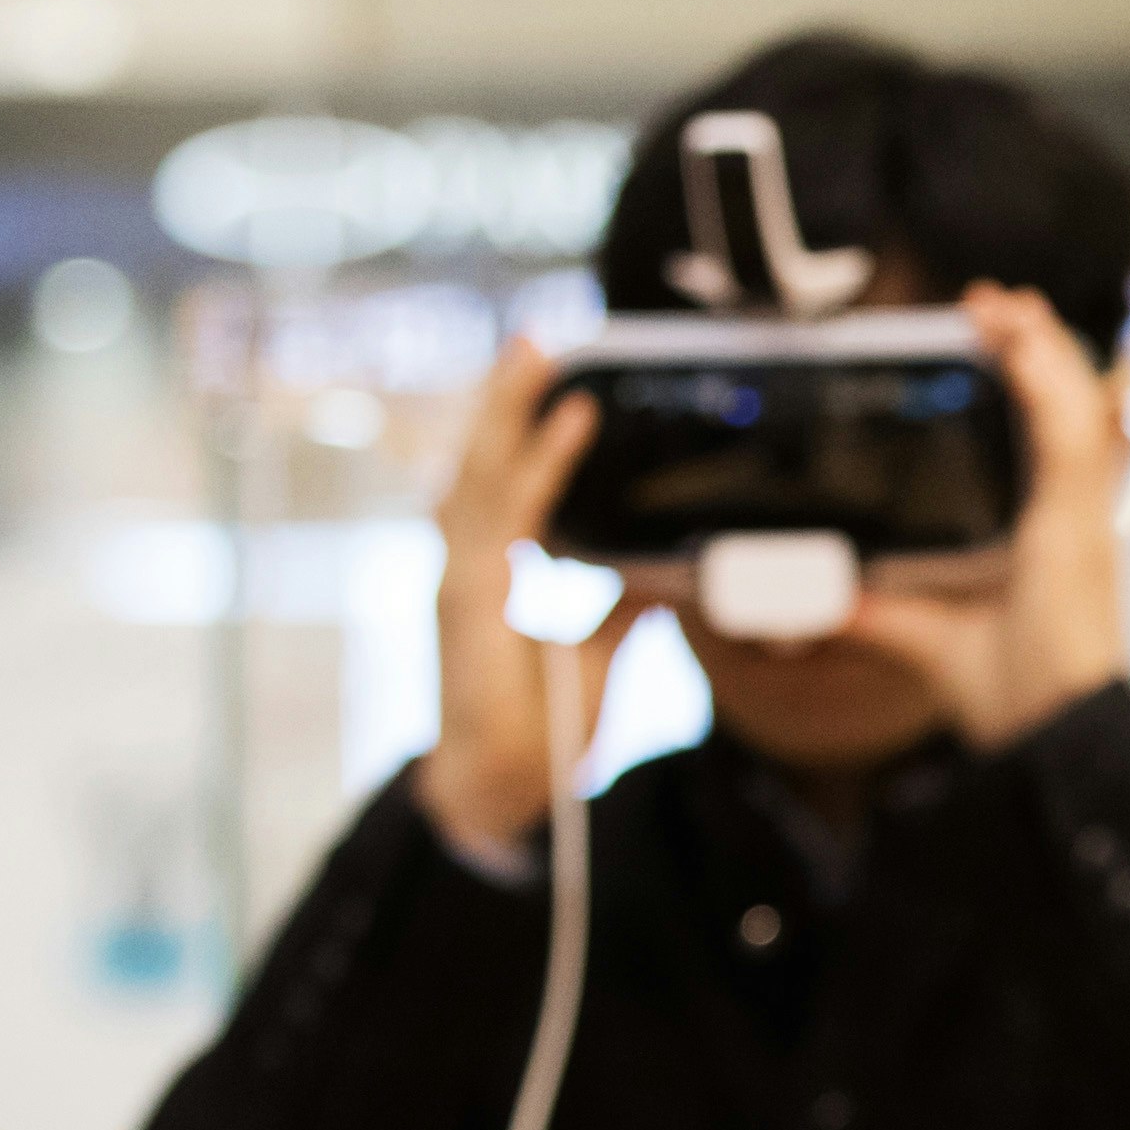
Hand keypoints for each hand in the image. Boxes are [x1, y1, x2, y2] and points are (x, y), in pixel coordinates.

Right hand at [417, 341, 637, 859]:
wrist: (499, 789)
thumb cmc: (539, 727)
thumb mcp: (599, 655)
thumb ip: (623, 609)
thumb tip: (665, 575)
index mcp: (489, 574)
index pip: (502, 489)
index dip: (521, 438)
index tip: (551, 390)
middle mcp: (467, 565)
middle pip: (482, 462)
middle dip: (506, 399)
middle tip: (536, 340)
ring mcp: (463, 576)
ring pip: (484, 471)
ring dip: (511, 408)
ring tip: (536, 352)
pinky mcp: (473, 597)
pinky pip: (514, 515)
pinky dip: (543, 465)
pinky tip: (570, 424)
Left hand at [847, 283, 1129, 750]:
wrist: (1049, 737)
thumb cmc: (1012, 697)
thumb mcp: (922, 634)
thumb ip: (872, 608)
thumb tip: (810, 595)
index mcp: (1047, 531)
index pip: (1049, 435)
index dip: (1032, 380)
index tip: (990, 339)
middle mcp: (1072, 516)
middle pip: (1071, 404)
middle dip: (1038, 346)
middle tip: (991, 305)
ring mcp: (1083, 518)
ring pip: (1076, 405)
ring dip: (1043, 346)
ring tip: (1005, 306)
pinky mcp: (1080, 525)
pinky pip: (1069, 437)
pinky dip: (1047, 384)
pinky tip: (1021, 345)